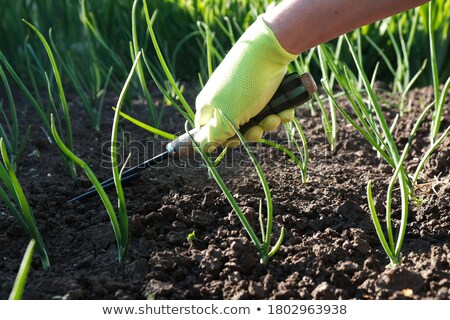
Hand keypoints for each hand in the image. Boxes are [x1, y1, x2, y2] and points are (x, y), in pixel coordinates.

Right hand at [194, 15, 296, 151]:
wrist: (268, 53)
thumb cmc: (242, 87)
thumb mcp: (225, 117)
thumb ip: (213, 136)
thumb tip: (203, 148)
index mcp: (210, 108)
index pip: (208, 133)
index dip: (222, 141)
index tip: (235, 141)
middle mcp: (225, 103)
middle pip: (236, 131)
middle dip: (251, 133)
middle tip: (259, 130)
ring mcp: (245, 97)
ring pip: (256, 122)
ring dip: (268, 124)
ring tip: (275, 116)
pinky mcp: (263, 93)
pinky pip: (270, 111)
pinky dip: (279, 113)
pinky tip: (286, 110)